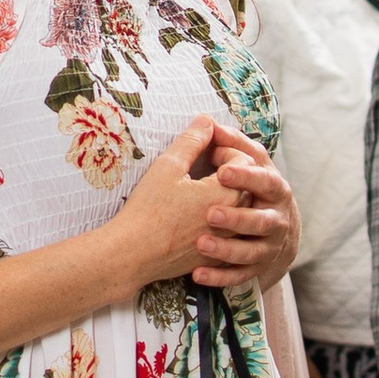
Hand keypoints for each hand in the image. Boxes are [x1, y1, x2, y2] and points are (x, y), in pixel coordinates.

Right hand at [108, 119, 245, 294]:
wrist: (134, 255)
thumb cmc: (148, 209)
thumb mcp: (168, 166)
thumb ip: (192, 140)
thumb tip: (206, 120)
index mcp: (227, 194)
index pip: (245, 162)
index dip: (225, 151)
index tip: (205, 153)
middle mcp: (234, 220)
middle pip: (245, 187)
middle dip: (228, 173)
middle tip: (200, 170)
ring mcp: (225, 241)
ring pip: (236, 211)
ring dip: (222, 198)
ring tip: (196, 192)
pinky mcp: (214, 257)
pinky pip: (225, 234)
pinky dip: (215, 221)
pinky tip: (191, 216)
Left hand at [193, 144, 299, 294]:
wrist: (276, 228)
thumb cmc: (253, 186)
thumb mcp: (247, 163)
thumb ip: (230, 144)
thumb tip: (208, 120)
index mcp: (274, 189)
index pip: (265, 180)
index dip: (246, 176)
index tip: (222, 170)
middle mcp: (276, 219)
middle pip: (262, 220)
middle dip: (237, 217)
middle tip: (210, 213)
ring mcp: (267, 246)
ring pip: (251, 252)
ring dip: (227, 249)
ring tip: (201, 244)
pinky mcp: (255, 268)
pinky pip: (239, 276)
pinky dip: (219, 277)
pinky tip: (197, 274)